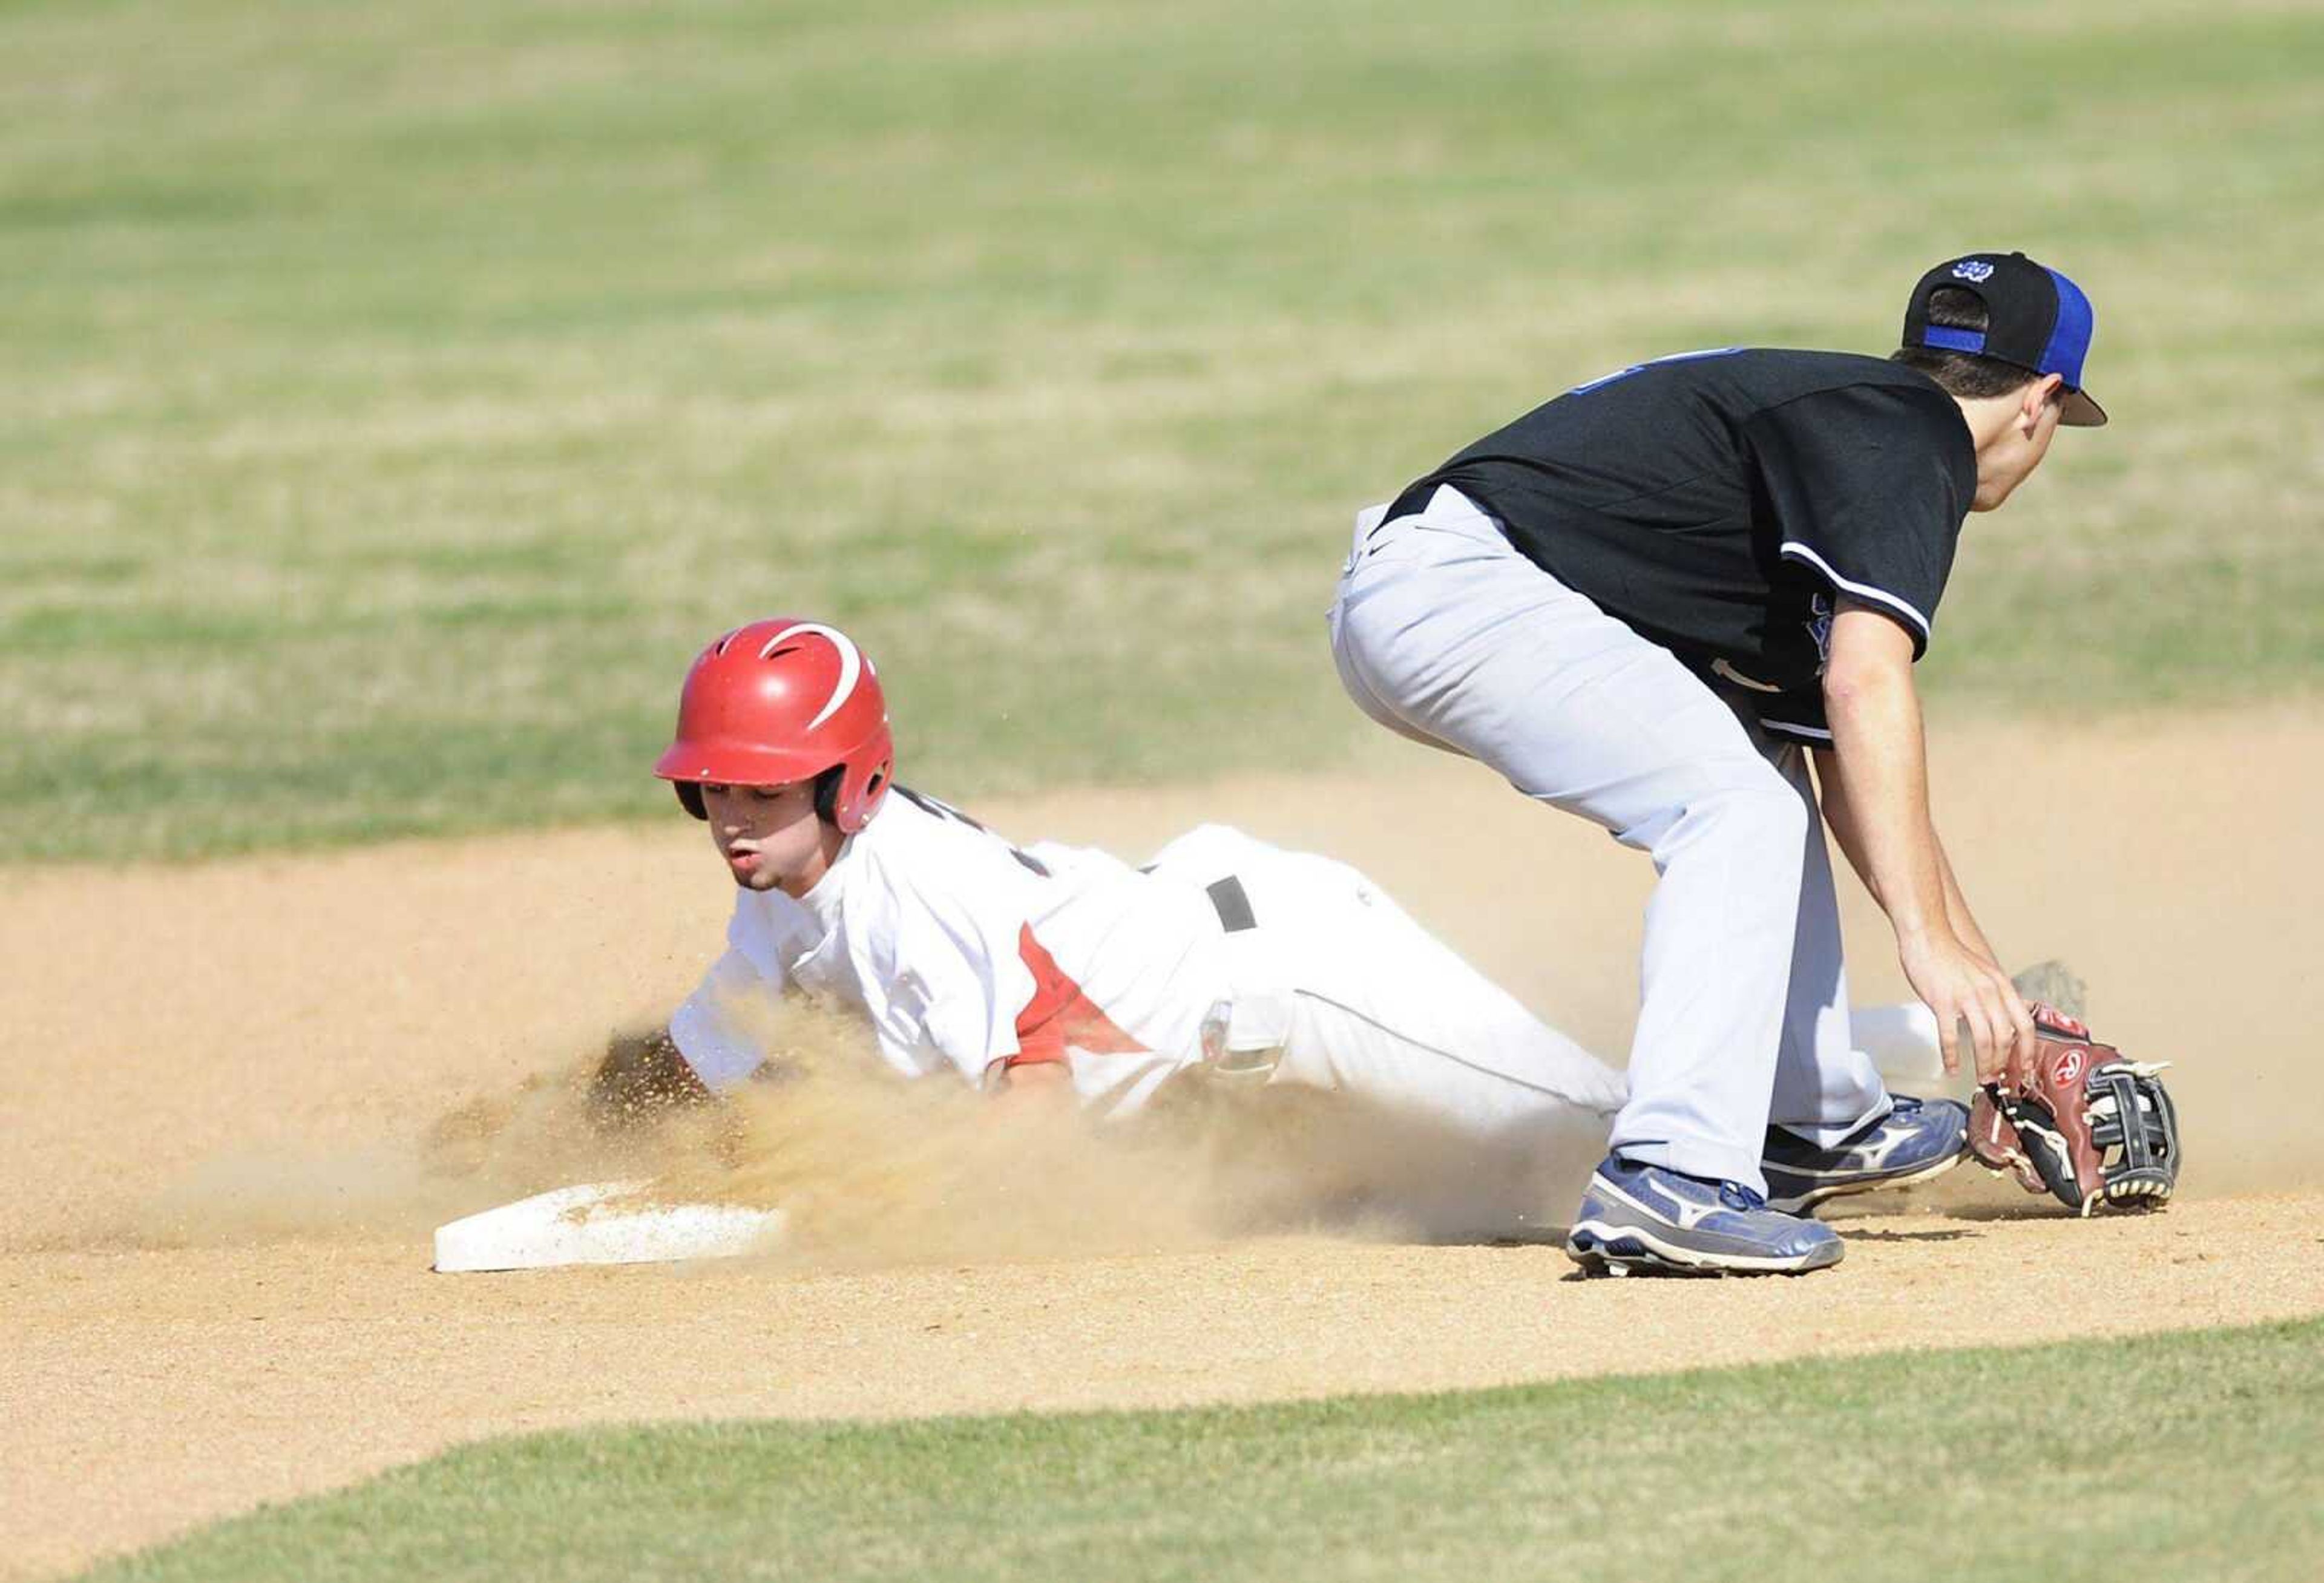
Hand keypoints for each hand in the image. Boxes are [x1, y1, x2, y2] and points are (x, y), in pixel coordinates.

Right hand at [1897, 928, 2037, 1082]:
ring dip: (1984, 1064)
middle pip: (2005, 1037)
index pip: (2025, 1024)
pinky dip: (1953, 1057)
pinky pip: (1950, 1036)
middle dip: (2003, 1064)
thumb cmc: (1950, 954)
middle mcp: (1989, 992)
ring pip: (1984, 1040)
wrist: (1927, 935)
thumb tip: (2001, 1017)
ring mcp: (1966, 997)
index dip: (2028, 1050)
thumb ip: (1994, 994)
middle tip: (1998, 1077)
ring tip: (1980, 1077)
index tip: (2026, 1068)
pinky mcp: (1943, 1002)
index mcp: (2001, 985)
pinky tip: (1952, 1067)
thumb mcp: (1984, 972)